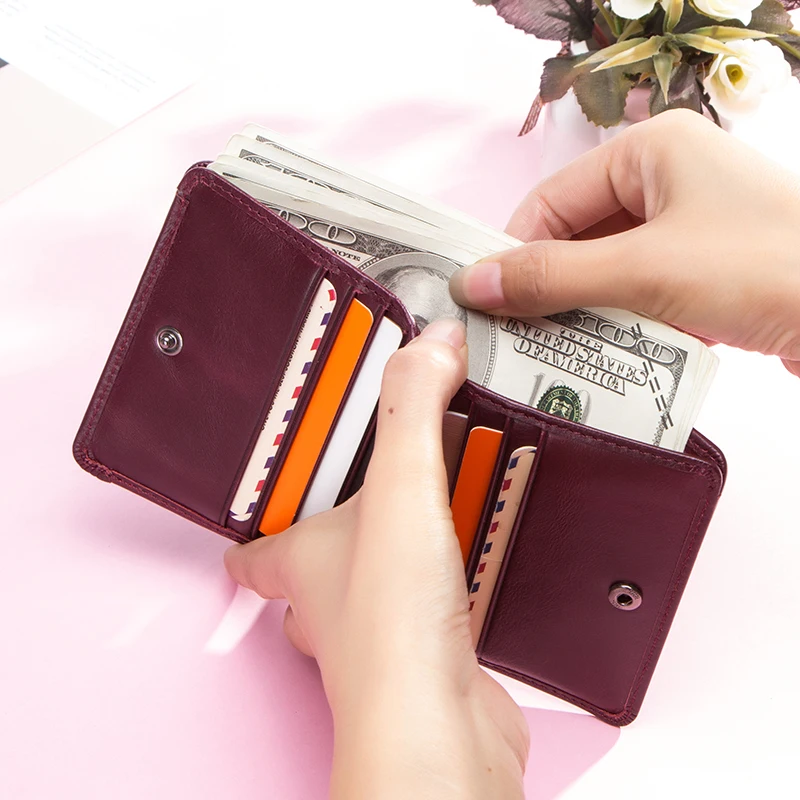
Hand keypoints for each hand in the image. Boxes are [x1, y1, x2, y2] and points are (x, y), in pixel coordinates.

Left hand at [225, 319, 527, 799]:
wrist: (442, 727)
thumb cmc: (390, 628)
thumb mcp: (400, 489)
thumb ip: (412, 409)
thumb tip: (430, 344)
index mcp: (300, 559)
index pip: (253, 538)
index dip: (256, 510)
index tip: (275, 478)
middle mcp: (329, 600)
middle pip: (318, 552)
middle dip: (347, 512)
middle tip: (378, 468)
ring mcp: (379, 628)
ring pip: (380, 576)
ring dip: (406, 540)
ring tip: (440, 495)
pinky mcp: (429, 650)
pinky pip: (434, 602)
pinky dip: (452, 576)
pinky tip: (479, 556)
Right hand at [449, 109, 799, 377]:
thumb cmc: (762, 267)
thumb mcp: (643, 271)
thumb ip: (553, 277)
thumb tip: (473, 283)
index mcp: (652, 151)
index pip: (552, 200)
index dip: (514, 251)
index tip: (486, 302)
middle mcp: (669, 180)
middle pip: (579, 236)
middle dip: (550, 288)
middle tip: (515, 335)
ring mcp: (691, 226)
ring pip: (608, 268)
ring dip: (584, 310)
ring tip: (555, 351)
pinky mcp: (707, 269)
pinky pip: (640, 291)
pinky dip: (621, 321)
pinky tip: (606, 355)